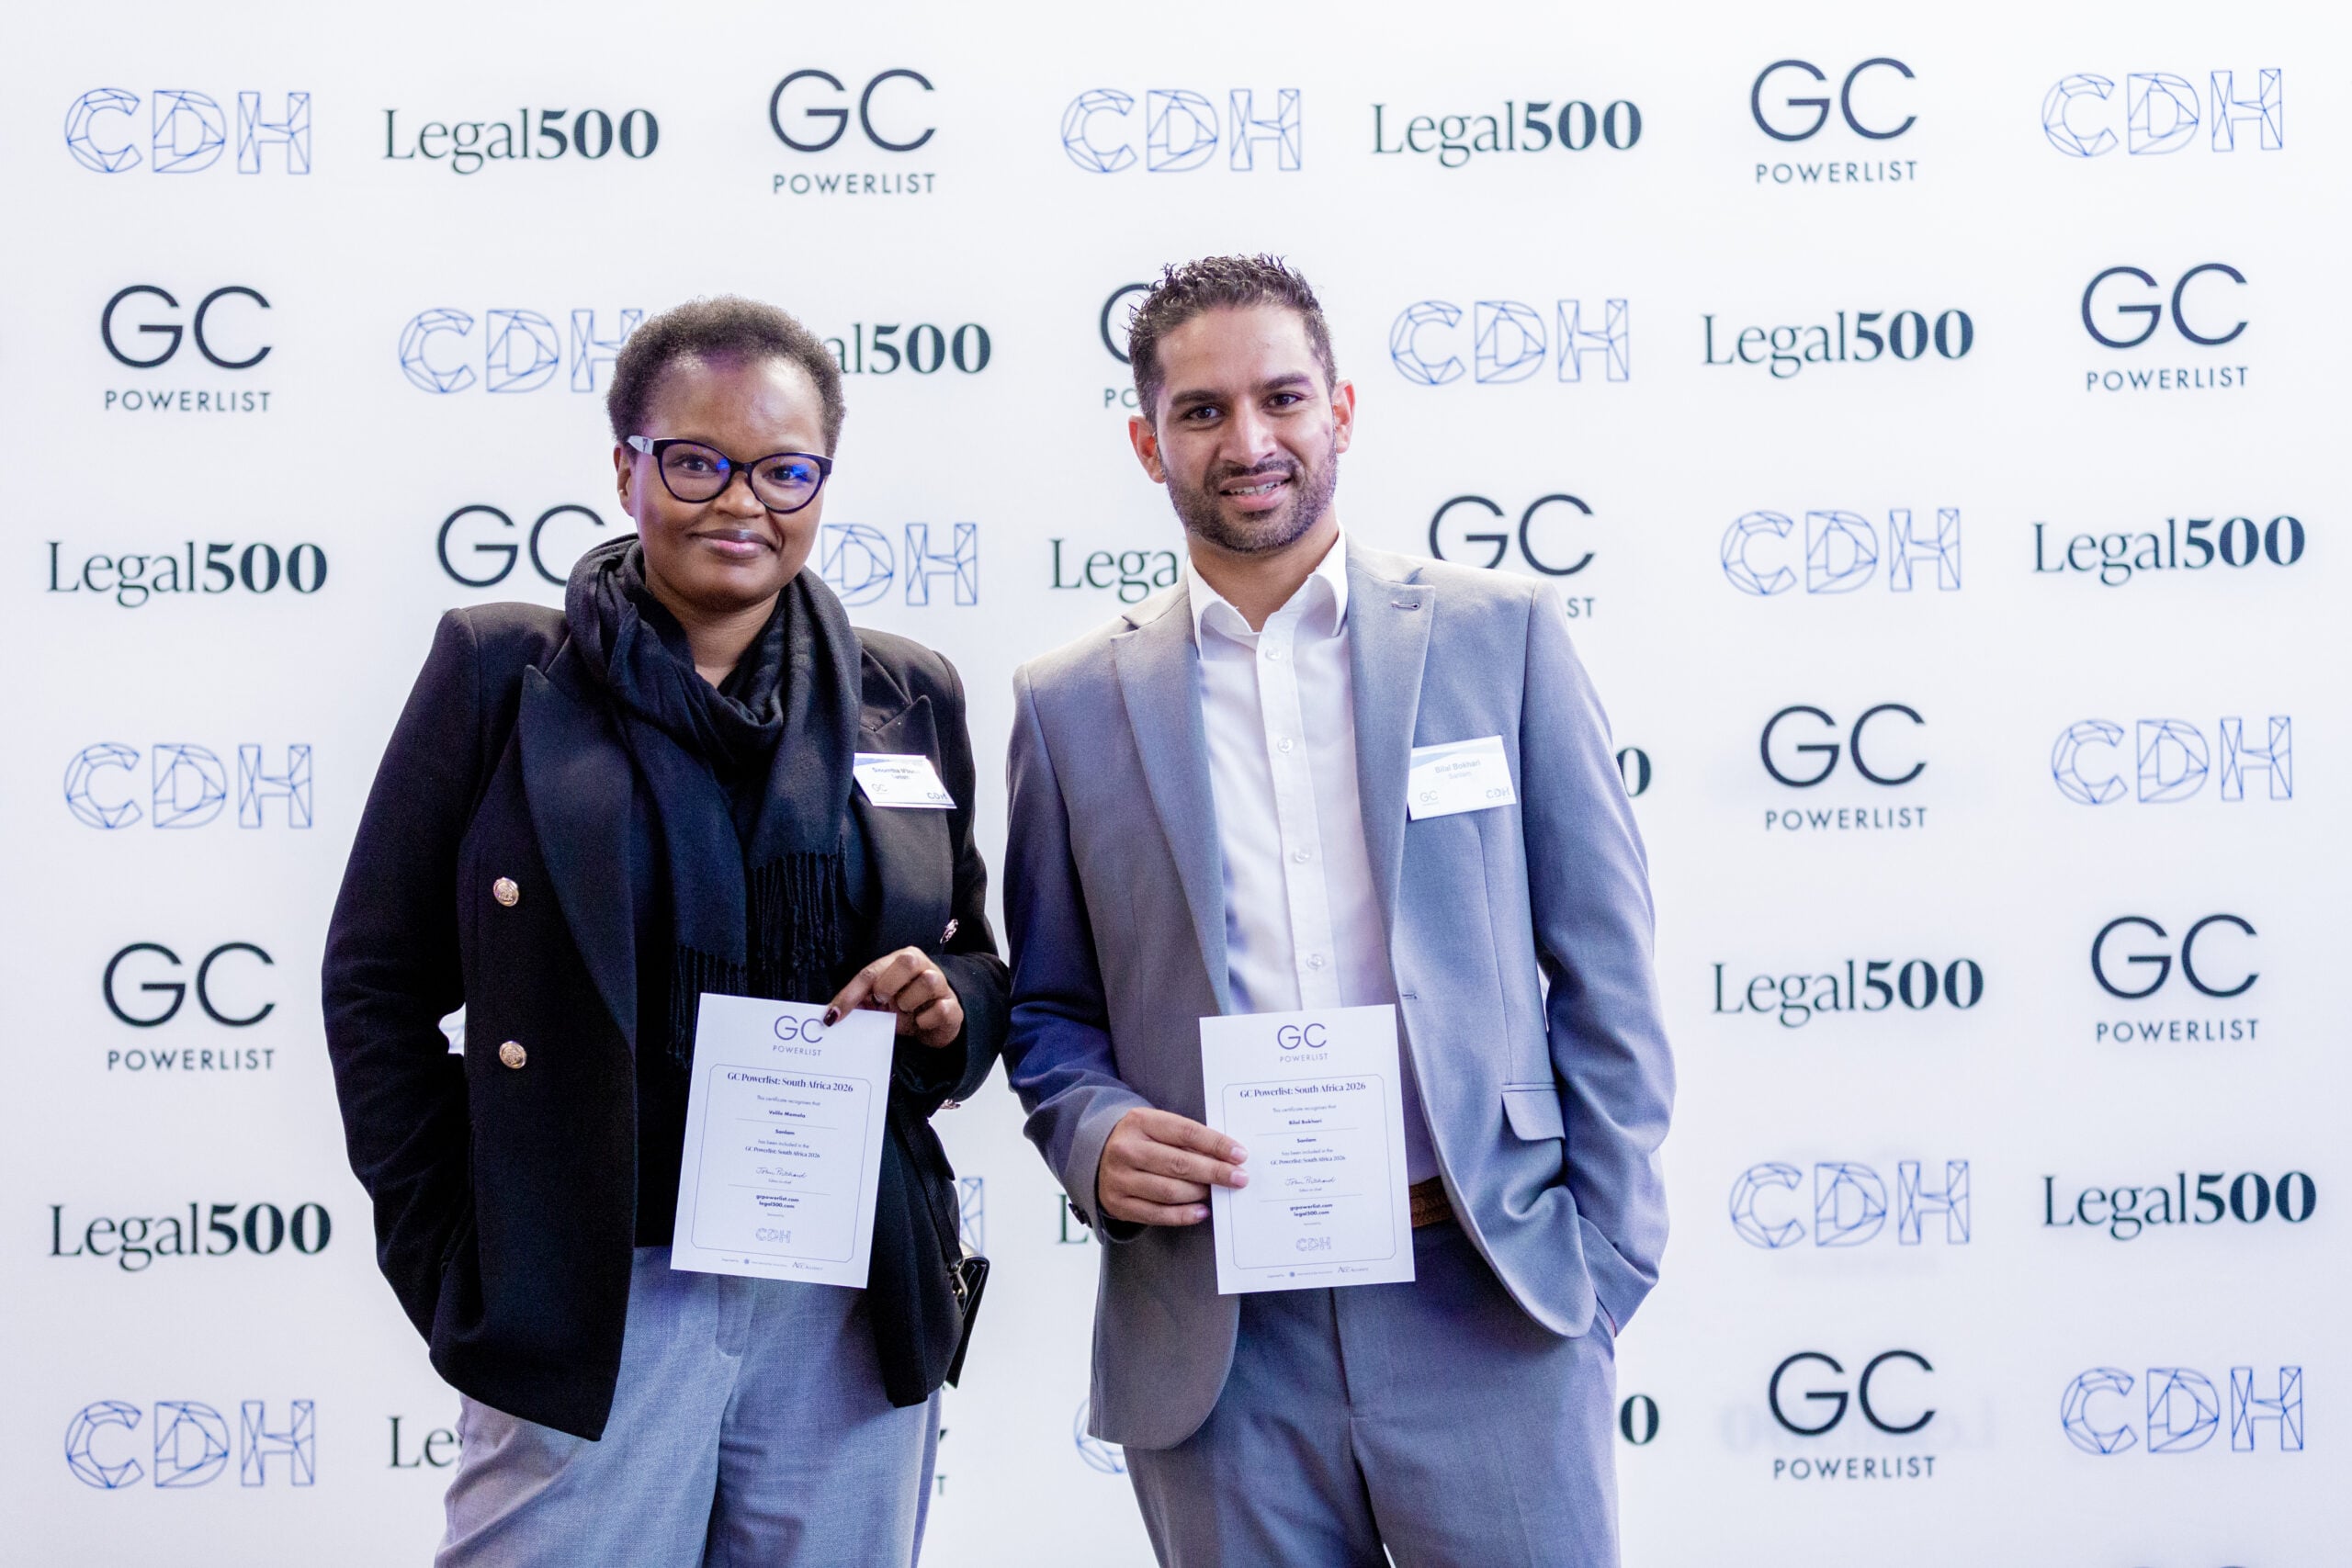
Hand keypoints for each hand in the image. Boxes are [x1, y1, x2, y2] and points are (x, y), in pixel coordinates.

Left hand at [824, 947, 962, 1048]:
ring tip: (905, 1012)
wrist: (935, 1024)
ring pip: (928, 982)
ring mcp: (941, 985)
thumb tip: (831, 1015)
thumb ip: (860, 1002)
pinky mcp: (953, 1007)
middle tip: (882, 1001)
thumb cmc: (904, 1007)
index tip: (834, 1016)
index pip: (871, 972)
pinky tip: (920, 1023)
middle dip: (889, 983)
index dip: (851, 994)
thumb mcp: (880, 1003)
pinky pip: (940, 1009)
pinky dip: (925, 1020)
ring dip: (909, 1002)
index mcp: (900, 960)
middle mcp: (923, 967)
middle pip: (908, 960)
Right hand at [1097, 1108, 1247, 1226]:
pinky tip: (1201, 1211)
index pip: (1186, 1132)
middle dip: (1215, 1172)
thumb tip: (1227, 1157)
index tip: (1240, 1155)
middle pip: (1179, 1163)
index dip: (1216, 1144)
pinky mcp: (1118, 1204)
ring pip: (1169, 1190)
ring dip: (1199, 1193)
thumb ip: (1186, 1138)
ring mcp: (1119, 1178)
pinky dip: (1182, 1215)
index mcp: (1139, 1121)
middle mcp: (1126, 1149)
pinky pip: (1156, 1214)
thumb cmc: (1140, 1140)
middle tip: (1239, 1178)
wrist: (1096, 1155)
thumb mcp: (1157, 1126)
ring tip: (1217, 1193)